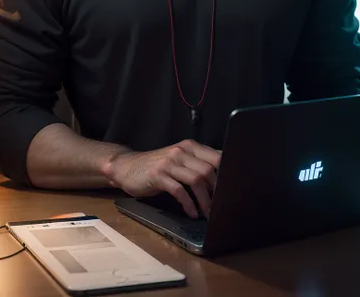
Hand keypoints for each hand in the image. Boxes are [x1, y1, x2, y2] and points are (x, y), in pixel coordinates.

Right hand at [105, 139, 220, 218]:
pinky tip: (191, 213)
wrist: (128, 167)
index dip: (227, 174)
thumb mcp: (179, 160)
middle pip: (208, 170)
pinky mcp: (158, 176)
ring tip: (207, 214)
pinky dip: (188, 204)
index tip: (231, 191)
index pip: (216, 157)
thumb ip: (197, 164)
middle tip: (220, 207)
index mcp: (190, 146)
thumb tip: (223, 178)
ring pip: (196, 180)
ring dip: (205, 200)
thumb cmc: (157, 167)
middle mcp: (181, 151)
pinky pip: (179, 191)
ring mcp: (169, 163)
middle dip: (217, 191)